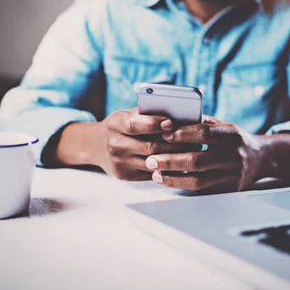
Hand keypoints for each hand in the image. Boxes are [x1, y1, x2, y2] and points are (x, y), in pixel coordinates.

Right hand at [58, 108, 199, 180]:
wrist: (95, 145)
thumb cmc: (121, 126)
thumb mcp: (128, 114)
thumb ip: (148, 114)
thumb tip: (179, 114)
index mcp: (116, 123)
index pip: (136, 125)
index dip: (155, 124)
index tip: (172, 122)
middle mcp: (114, 144)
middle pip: (150, 147)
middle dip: (174, 144)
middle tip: (195, 140)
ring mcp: (118, 162)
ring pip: (153, 162)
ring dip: (175, 158)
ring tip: (193, 152)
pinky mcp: (124, 176)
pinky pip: (151, 173)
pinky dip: (168, 169)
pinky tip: (181, 163)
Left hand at [145, 116, 289, 190]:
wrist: (261, 159)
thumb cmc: (234, 139)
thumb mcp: (223, 125)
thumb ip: (201, 122)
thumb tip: (171, 119)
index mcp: (232, 134)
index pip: (205, 133)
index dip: (183, 133)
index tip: (163, 132)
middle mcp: (234, 155)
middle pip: (197, 160)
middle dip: (170, 160)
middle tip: (150, 159)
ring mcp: (232, 175)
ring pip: (198, 179)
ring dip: (173, 176)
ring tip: (154, 172)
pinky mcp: (228, 188)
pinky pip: (201, 189)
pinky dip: (181, 184)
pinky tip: (167, 180)